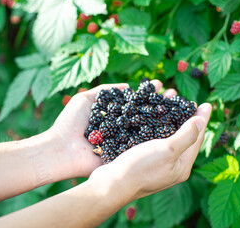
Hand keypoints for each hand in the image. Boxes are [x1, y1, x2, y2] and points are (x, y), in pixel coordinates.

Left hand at [44, 80, 178, 179]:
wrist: (61, 149)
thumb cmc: (69, 123)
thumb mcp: (86, 99)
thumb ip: (106, 91)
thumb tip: (127, 86)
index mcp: (113, 116)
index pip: (135, 102)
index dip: (148, 94)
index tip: (161, 85)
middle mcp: (121, 128)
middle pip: (145, 115)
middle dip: (160, 105)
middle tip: (175, 95)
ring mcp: (123, 142)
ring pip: (147, 130)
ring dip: (163, 120)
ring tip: (178, 109)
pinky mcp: (123, 154)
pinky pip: (140, 146)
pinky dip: (155, 139)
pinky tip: (171, 130)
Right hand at [88, 102, 211, 200]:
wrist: (111, 184)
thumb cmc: (140, 168)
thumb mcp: (168, 150)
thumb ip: (186, 136)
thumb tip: (200, 121)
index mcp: (182, 166)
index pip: (197, 139)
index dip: (202, 120)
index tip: (207, 104)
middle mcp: (172, 167)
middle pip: (184, 139)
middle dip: (187, 119)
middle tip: (188, 102)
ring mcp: (157, 165)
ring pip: (168, 138)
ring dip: (170, 120)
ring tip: (172, 106)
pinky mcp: (143, 161)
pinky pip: (154, 140)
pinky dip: (156, 128)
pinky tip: (152, 119)